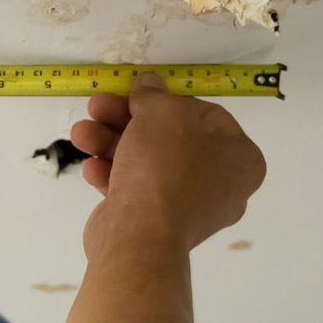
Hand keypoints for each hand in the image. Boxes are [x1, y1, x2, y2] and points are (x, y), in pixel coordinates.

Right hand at [69, 74, 265, 257]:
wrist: (139, 237)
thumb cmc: (164, 168)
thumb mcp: (161, 112)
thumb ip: (153, 94)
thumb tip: (148, 86)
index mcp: (241, 159)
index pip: (206, 116)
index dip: (167, 100)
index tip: (138, 94)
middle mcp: (221, 186)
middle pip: (170, 138)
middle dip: (126, 120)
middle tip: (98, 106)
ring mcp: (188, 209)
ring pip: (147, 163)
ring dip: (110, 143)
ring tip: (81, 134)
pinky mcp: (157, 226)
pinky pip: (137, 189)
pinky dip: (114, 174)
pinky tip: (92, 167)